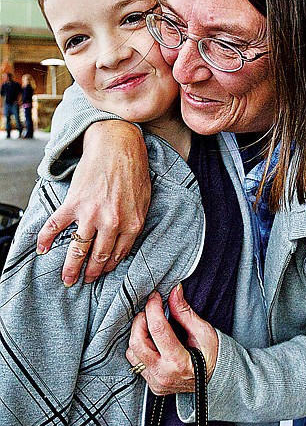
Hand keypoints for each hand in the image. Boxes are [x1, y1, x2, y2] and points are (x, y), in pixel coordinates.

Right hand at [37, 121, 150, 286]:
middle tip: (84, 281)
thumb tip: (125, 241)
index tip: (102, 272)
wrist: (118, 144)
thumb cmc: (134, 169)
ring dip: (71, 267)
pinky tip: (42, 249)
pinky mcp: (74, 203)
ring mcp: (91, 213)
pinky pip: (56, 226)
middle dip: (91, 273)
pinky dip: (46, 239)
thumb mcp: (144, 199)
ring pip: (78, 249)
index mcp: (132, 223)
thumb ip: (135, 221)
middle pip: (98, 257)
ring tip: (66, 278)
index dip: (109, 266)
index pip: (118, 254)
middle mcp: (112, 222)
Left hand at [126, 284, 218, 394]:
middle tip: (150, 310)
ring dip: (138, 334)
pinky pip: (136, 362)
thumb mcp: (203, 331)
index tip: (155, 297)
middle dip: (140, 320)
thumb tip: (174, 292)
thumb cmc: (212, 355)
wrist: (216, 378)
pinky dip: (139, 346)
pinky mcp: (152, 384)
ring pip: (132, 352)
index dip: (153, 308)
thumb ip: (184, 312)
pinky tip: (150, 340)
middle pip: (137, 342)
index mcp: (178, 362)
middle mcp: (164, 374)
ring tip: (150, 325)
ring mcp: (156, 381)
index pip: (157, 329)